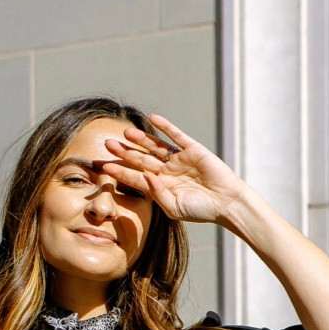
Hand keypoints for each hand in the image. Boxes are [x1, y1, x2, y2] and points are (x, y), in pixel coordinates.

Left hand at [98, 116, 248, 227]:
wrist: (226, 203)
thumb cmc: (200, 210)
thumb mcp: (174, 208)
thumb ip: (157, 194)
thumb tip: (145, 177)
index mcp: (160, 186)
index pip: (135, 177)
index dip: (119, 171)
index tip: (102, 166)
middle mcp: (167, 171)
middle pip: (141, 159)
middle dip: (124, 152)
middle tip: (106, 144)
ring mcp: (179, 159)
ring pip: (155, 146)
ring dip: (140, 139)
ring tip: (125, 132)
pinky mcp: (193, 150)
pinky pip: (176, 135)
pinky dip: (165, 127)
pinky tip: (153, 119)